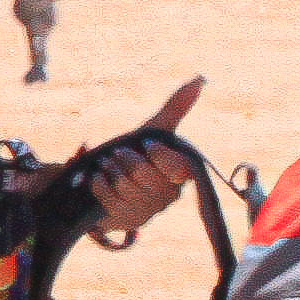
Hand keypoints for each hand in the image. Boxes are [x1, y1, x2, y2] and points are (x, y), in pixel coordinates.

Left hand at [82, 76, 204, 245]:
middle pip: (146, 176)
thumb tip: (201, 78)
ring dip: (109, 172)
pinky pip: (109, 198)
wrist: (105, 183)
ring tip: (107, 168)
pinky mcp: (126, 221)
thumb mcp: (152, 130)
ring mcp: (148, 212)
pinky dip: (98, 185)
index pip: (179, 168)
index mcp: (181, 174)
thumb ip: (176, 107)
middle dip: (125, 160)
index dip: (160, 155)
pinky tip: (98, 181)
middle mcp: (169, 196)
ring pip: (126, 187)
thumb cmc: (135, 154)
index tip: (146, 144)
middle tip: (117, 154)